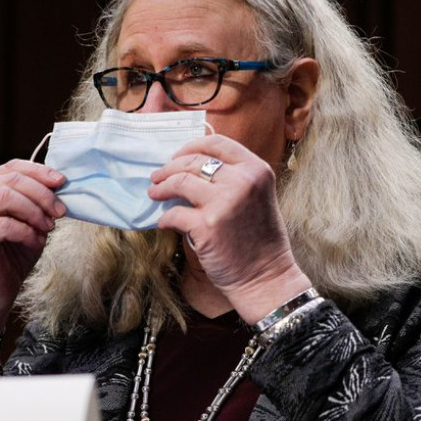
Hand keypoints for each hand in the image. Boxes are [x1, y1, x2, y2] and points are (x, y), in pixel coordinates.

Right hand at [0, 159, 66, 334]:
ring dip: (33, 210)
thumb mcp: (33, 221)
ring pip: (5, 197)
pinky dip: (26, 231)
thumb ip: (40, 201)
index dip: (39, 172)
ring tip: (47, 226)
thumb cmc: (13, 254)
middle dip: (42, 194)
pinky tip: (35, 241)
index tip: (62, 182)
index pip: (12, 167)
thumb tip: (61, 184)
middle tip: (59, 211)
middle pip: (11, 179)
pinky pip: (4, 224)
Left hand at [148, 135, 310, 322]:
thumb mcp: (258, 196)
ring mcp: (224, 202)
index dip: (191, 146)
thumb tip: (193, 167)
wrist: (266, 277)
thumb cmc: (260, 240)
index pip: (217, 143)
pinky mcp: (207, 226)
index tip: (176, 156)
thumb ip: (235, 178)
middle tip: (158, 176)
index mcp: (256, 170)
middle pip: (193, 161)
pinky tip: (164, 221)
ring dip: (161, 187)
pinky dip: (165, 218)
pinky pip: (174, 214)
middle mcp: (242, 181)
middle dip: (169, 167)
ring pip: (179, 181)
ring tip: (154, 193)